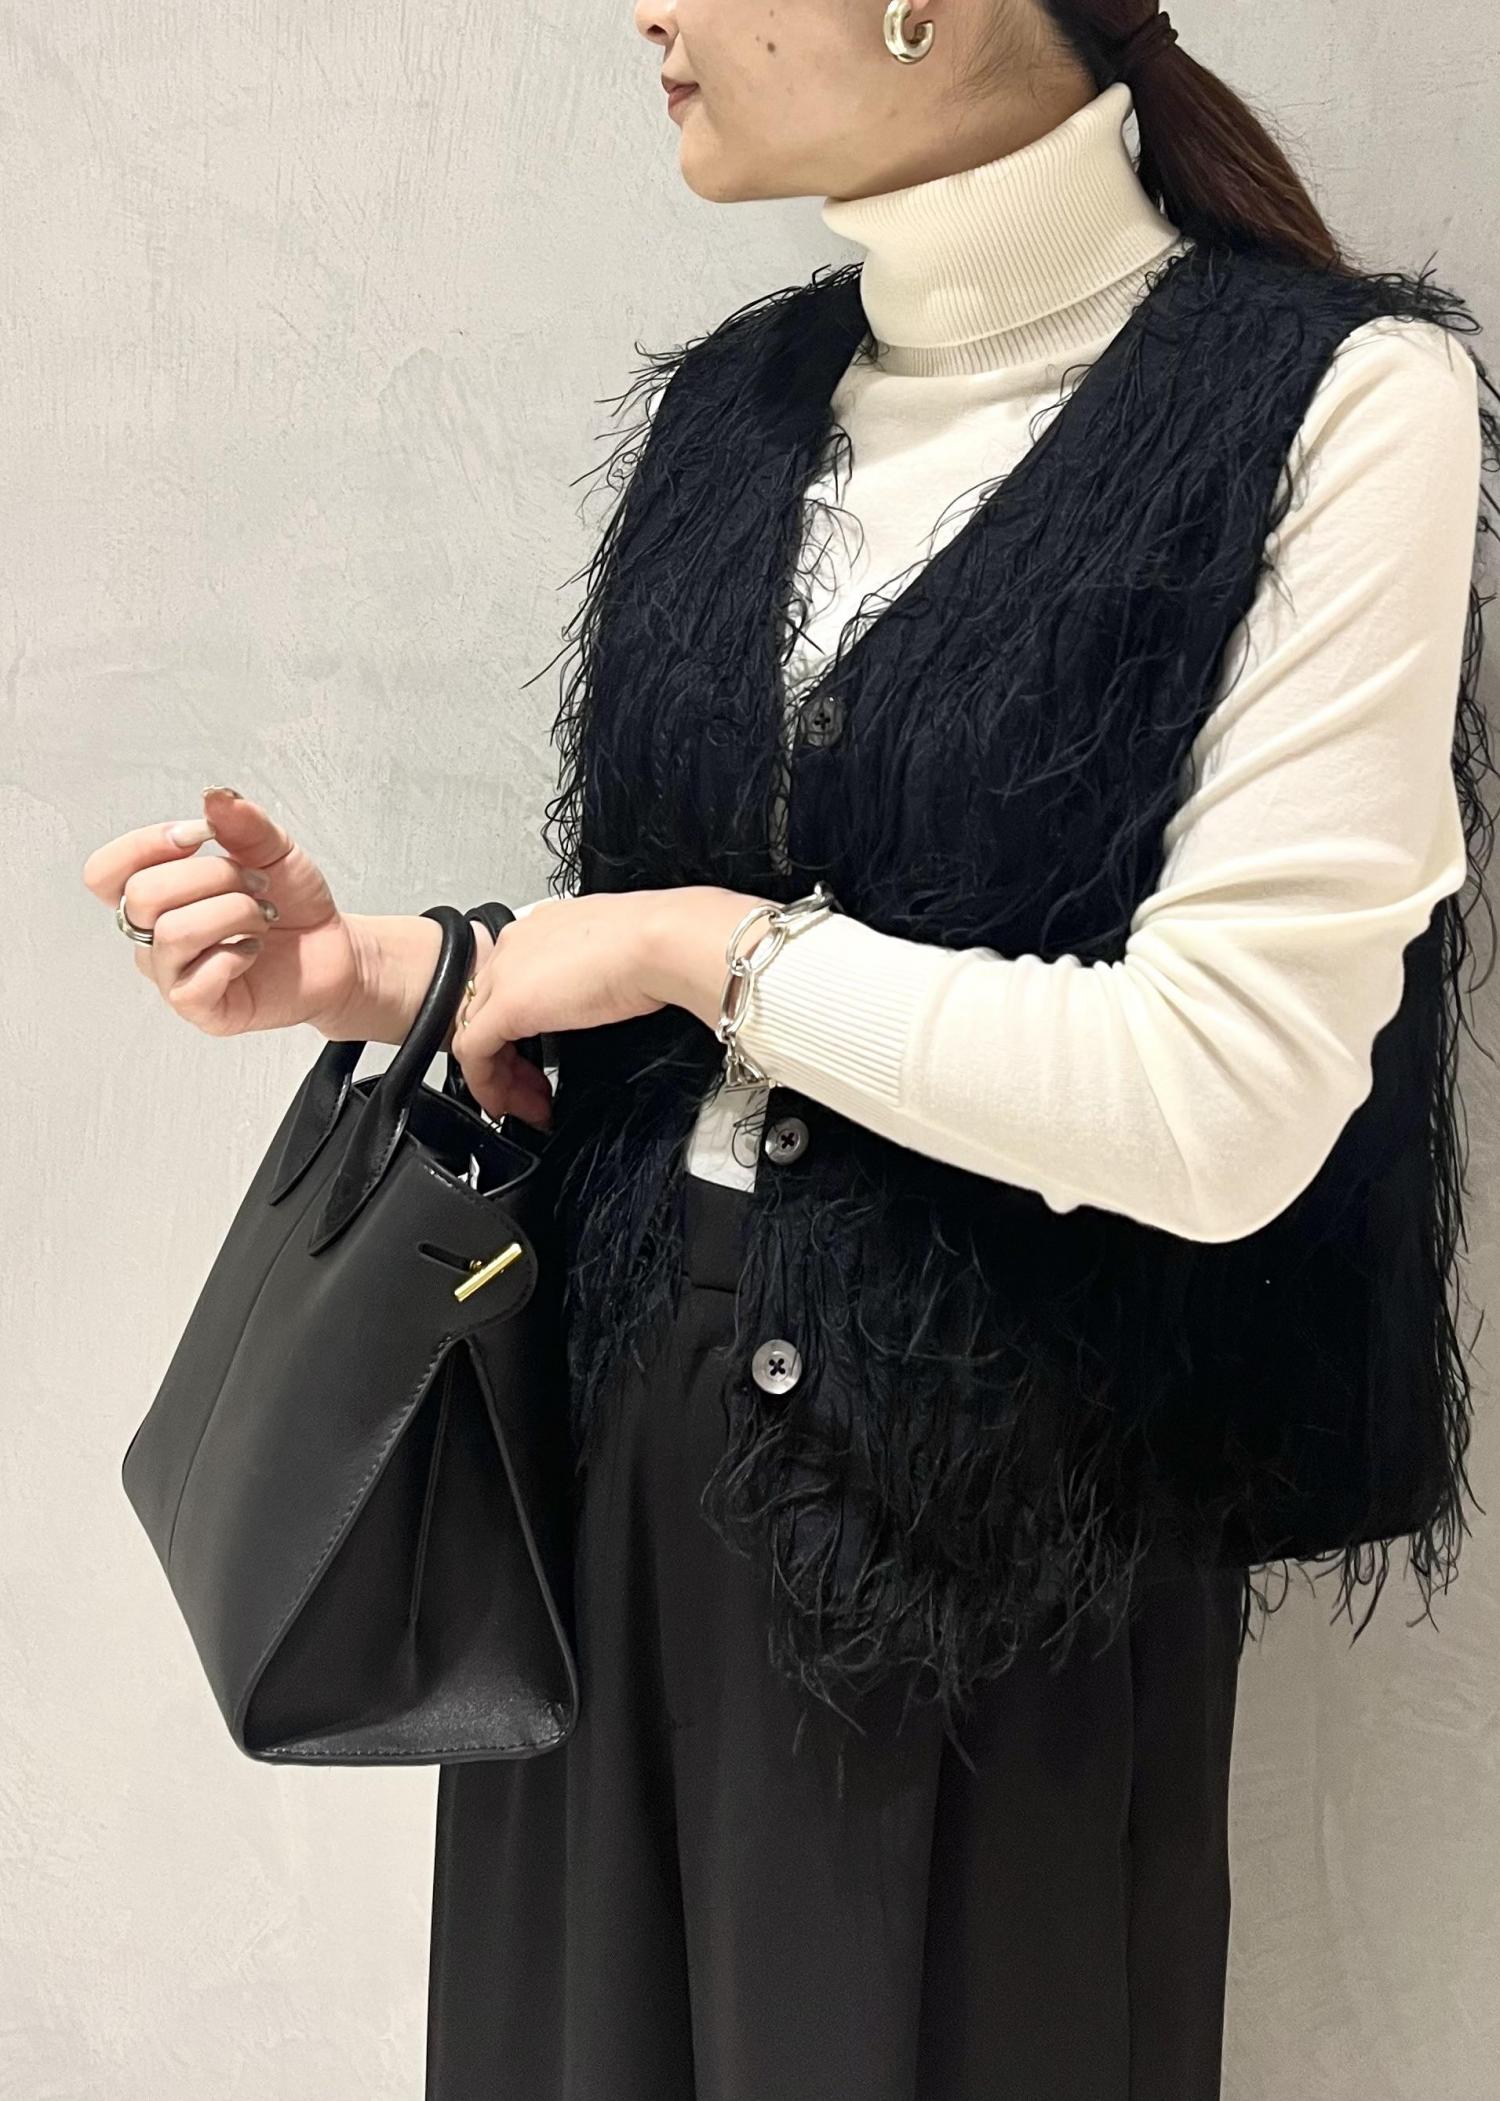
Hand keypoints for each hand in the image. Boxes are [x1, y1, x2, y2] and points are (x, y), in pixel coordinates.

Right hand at [82, 785, 361, 1038]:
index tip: (201, 836)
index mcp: (155, 894)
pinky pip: (195, 982)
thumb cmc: (291, 901)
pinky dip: (236, 956)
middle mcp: (152, 936)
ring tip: (262, 917)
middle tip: (255, 884)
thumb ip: (241, 821)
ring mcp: (172, 975)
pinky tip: (253, 951)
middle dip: (212, 877)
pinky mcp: (200, 1009)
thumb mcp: (272, 847)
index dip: (145, 846)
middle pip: (143, 896)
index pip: (105, 872)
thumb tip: (212, 796)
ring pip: (173, 933)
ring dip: (233, 914)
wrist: (333, 947)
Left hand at [451, 885, 768, 1120]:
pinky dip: (486, 1084)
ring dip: (498, 1077)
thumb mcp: (612, 960)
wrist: (661, 942)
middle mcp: (514, 946)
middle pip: (485, 1010)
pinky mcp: (507, 1005)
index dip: (518, 1030)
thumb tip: (600, 1000)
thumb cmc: (656, 946)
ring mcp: (505, 973)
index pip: (507, 984)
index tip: (538, 1059)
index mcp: (540, 931)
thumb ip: (591, 978)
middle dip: (505, 1059)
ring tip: (525, 1106)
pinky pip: (473, 1053)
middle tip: (531, 1091)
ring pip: (474, 1032)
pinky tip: (510, 1104)